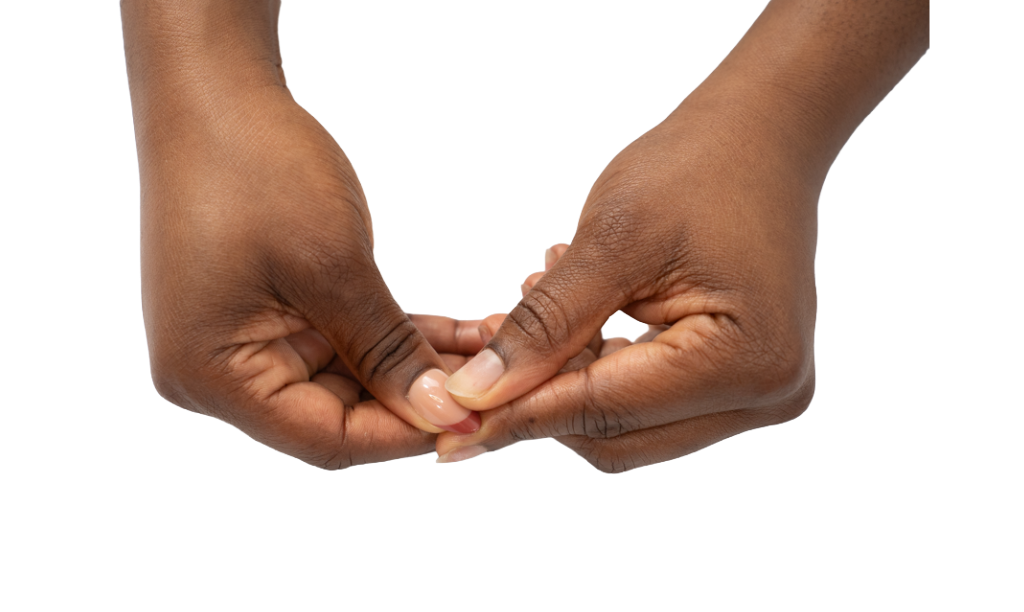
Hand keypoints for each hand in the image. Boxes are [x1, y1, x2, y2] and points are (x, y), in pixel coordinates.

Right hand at [140, 88, 482, 467]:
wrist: (212, 90)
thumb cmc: (257, 166)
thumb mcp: (332, 267)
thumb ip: (388, 352)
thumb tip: (444, 415)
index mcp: (211, 376)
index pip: (326, 439)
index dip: (406, 434)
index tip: (479, 419)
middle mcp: (216, 374)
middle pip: (337, 416)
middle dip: (418, 398)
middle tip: (495, 385)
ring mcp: (240, 344)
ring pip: (347, 381)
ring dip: (415, 367)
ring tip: (488, 350)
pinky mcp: (265, 315)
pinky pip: (340, 344)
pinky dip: (393, 338)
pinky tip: (457, 333)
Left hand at [439, 112, 820, 469]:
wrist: (763, 137)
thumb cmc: (696, 169)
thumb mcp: (612, 240)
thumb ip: (544, 325)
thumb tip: (475, 395)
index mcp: (746, 359)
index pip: (606, 410)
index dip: (521, 414)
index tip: (450, 417)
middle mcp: (767, 393)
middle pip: (617, 437)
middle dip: (543, 400)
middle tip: (489, 345)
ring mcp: (761, 394)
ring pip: (628, 428)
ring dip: (568, 383)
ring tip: (541, 303)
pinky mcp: (742, 383)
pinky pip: (650, 405)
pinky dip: (600, 374)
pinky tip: (578, 323)